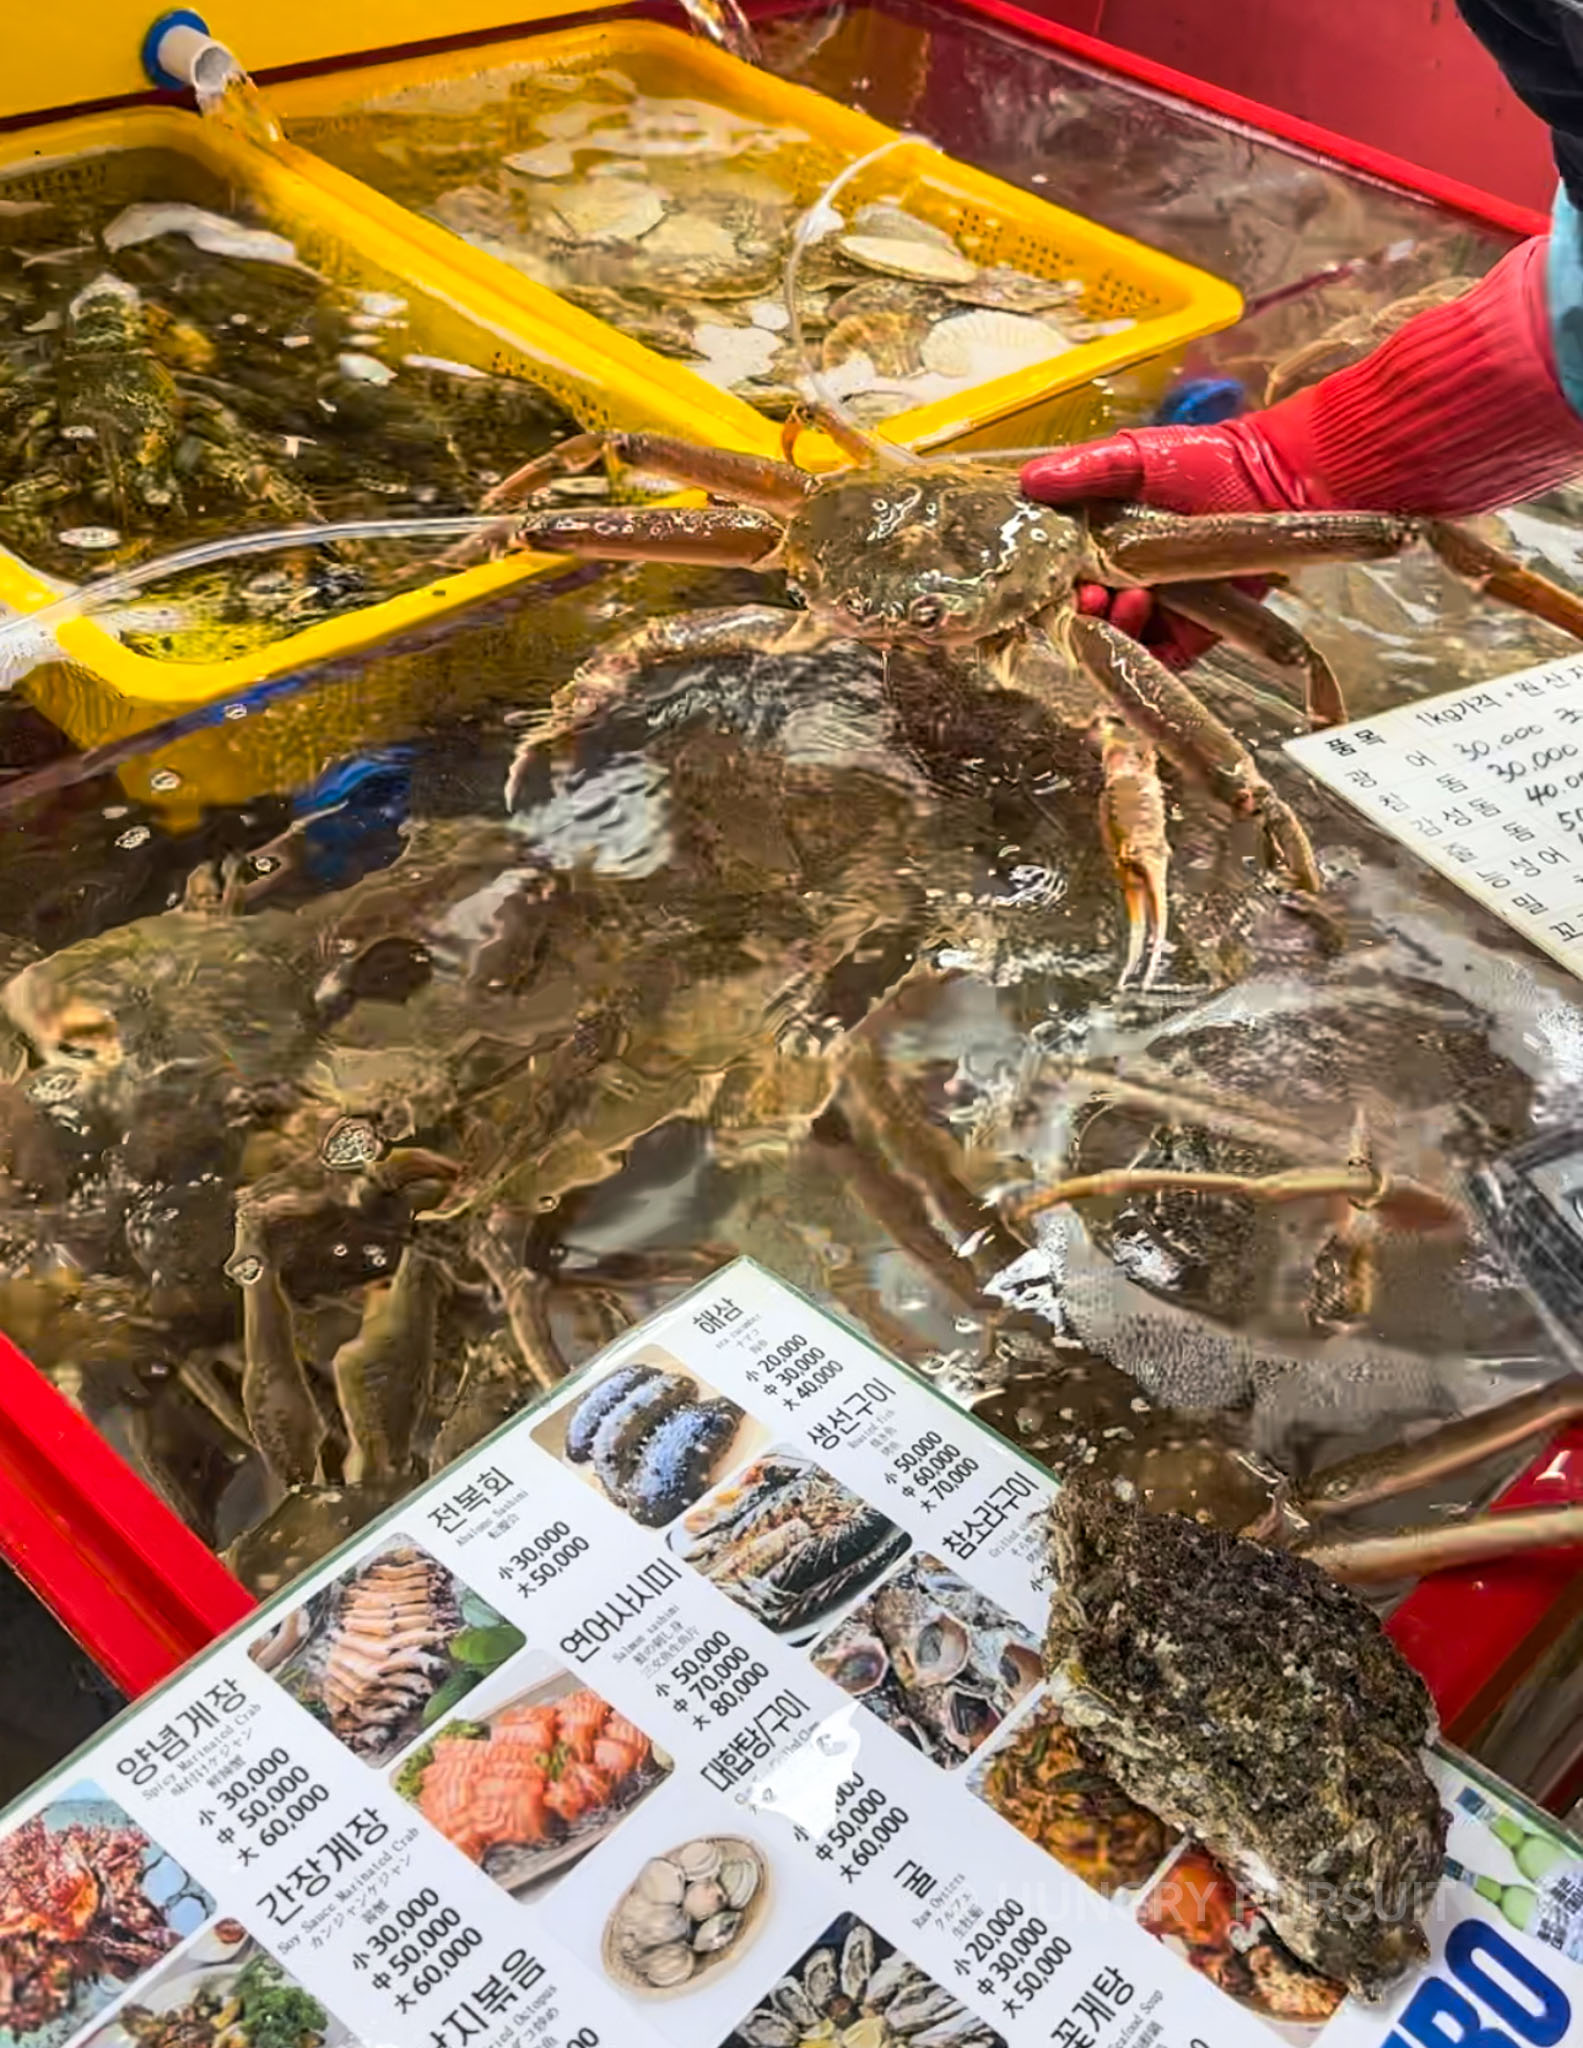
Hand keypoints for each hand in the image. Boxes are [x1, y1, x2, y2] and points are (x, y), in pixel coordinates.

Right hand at [1022, 237, 1582, 657]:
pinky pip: (1152, 661)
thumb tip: (1027, 483)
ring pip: (1112, 641)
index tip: (1051, 572)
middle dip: (1074, 612)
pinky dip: (1140, 650)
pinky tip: (1139, 614)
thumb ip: (1086, 469)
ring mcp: (1155, 613)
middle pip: (1079, 615)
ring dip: (1106, 628)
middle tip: (1080, 596)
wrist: (1283, 484)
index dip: (1046, 583)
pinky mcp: (1187, 639)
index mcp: (1101, 542)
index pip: (1056, 576)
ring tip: (1114, 600)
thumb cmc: (1210, 461)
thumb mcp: (1136, 455)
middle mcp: (1122, 582)